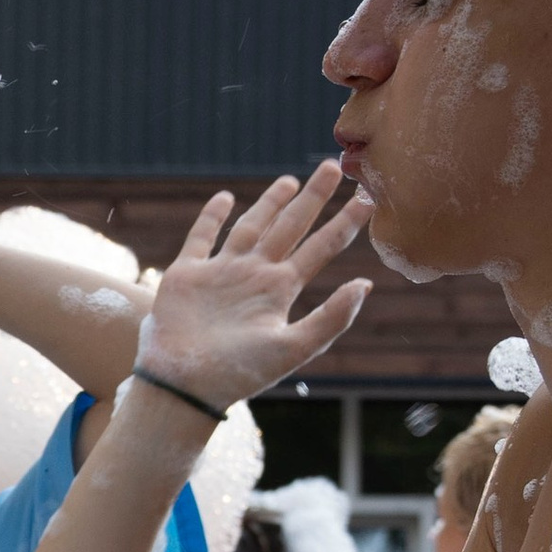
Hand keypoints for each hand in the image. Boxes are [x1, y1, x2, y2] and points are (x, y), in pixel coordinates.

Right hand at [136, 167, 369, 411]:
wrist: (184, 385)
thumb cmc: (239, 373)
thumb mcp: (294, 348)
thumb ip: (332, 318)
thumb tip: (366, 283)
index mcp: (281, 291)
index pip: (322, 248)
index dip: (345, 222)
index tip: (367, 198)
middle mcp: (256, 276)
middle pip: (291, 227)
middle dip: (313, 198)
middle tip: (332, 166)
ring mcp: (222, 272)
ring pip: (251, 226)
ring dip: (270, 203)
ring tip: (290, 180)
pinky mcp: (188, 274)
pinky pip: (201, 237)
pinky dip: (212, 217)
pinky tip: (224, 198)